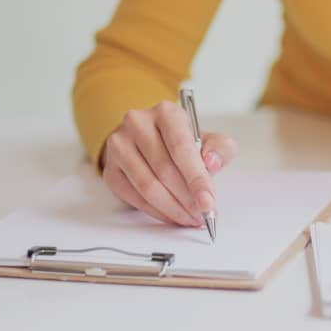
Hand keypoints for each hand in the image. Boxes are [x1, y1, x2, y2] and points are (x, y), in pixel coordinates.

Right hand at [101, 102, 237, 225]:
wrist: (152, 143)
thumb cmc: (183, 143)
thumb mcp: (209, 140)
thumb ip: (219, 149)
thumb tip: (211, 162)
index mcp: (166, 112)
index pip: (181, 148)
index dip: (196, 179)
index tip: (208, 203)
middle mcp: (138, 123)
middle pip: (164, 170)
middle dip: (187, 199)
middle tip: (202, 215)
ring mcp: (119, 145)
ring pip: (147, 186)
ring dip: (172, 209)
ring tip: (190, 218)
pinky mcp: (111, 168)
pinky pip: (134, 197)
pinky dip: (156, 212)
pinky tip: (172, 216)